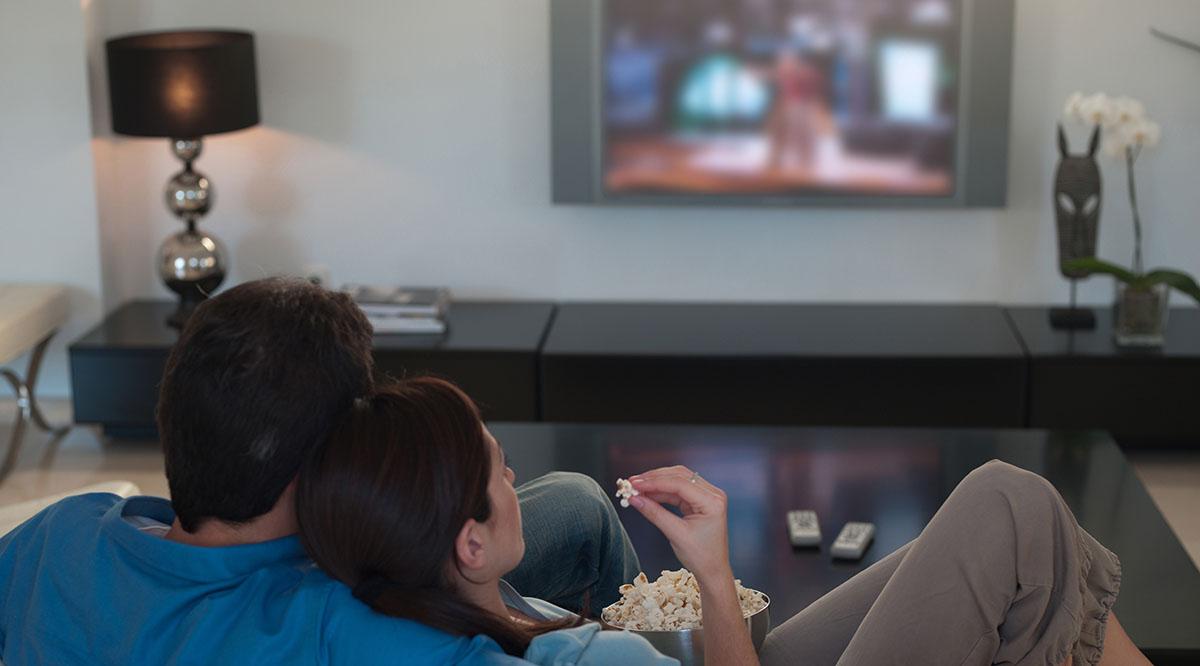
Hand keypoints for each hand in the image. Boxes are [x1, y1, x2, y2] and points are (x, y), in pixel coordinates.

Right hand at [627, 466, 730, 582]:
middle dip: (654, 479)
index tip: (634, 484)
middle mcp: (712, 494)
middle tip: (632, 483)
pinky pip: (677, 490)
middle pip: (679, 476)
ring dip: (656, 483)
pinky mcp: (699, 501)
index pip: (680, 484)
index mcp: (712, 501)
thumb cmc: (700, 556)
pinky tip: (647, 494)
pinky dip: (661, 491)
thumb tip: (634, 499)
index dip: (655, 482)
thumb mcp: (676, 534)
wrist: (712, 570)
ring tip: (636, 488)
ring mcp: (706, 496)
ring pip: (677, 480)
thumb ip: (655, 514)